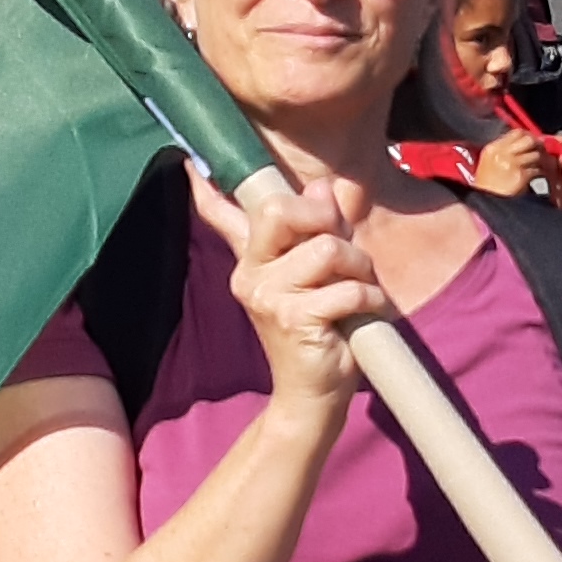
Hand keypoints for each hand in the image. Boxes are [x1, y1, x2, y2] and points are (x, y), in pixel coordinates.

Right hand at [195, 167, 389, 419]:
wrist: (312, 395)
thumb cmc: (319, 333)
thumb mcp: (316, 277)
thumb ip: (315, 232)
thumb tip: (322, 188)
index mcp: (252, 261)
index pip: (224, 218)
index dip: (208, 190)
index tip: (190, 166)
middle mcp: (251, 274)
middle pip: (281, 210)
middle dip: (326, 220)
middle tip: (344, 252)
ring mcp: (269, 296)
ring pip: (328, 248)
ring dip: (360, 268)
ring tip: (360, 290)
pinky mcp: (294, 318)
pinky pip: (347, 287)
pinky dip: (371, 298)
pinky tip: (368, 311)